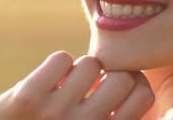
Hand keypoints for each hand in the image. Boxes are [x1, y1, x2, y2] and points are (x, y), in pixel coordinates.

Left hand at [0, 51, 154, 119]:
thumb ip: (109, 117)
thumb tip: (132, 79)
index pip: (143, 95)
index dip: (132, 84)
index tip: (116, 88)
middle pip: (122, 76)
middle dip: (108, 76)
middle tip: (91, 85)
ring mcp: (57, 112)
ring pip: (90, 64)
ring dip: (79, 71)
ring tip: (66, 86)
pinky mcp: (29, 96)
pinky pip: (61, 58)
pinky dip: (57, 66)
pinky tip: (48, 82)